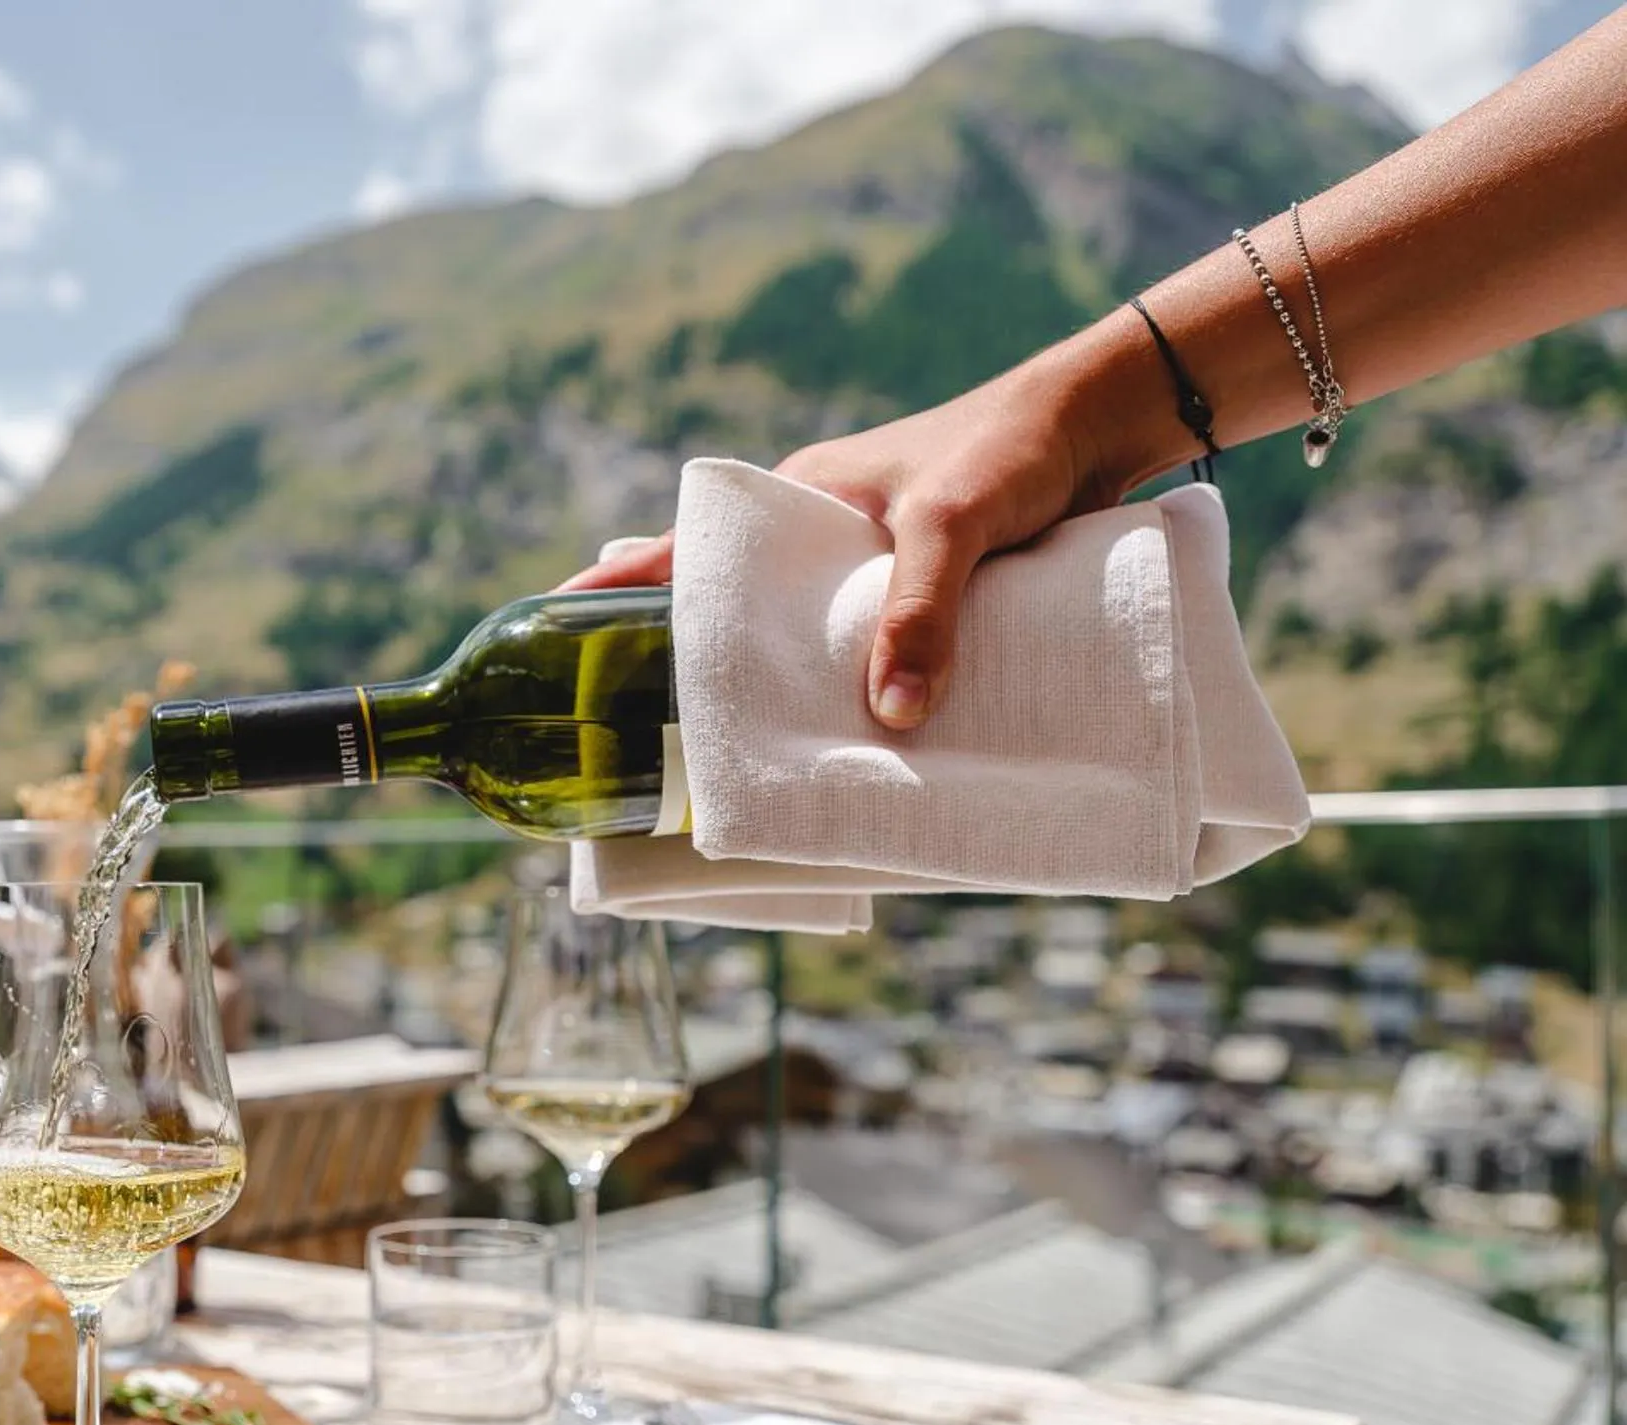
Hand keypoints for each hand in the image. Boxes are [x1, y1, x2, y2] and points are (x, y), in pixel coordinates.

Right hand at [560, 326, 1161, 729]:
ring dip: (779, 702)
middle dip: (688, 673)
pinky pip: (864, 663)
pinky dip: (851, 705)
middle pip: (731, 618)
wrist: (1105, 422)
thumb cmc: (1010, 448)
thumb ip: (920, 614)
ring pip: (799, 650)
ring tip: (741, 774)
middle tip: (641, 744)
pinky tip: (850, 758)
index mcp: (793, 505)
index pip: (679, 557)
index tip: (547, 630)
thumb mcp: (953, 525)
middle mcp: (816, 544)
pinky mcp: (918, 604)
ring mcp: (865, 576)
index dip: (613, 596)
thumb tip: (891, 720)